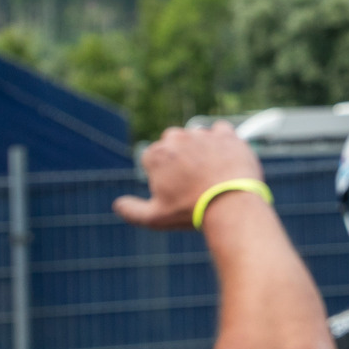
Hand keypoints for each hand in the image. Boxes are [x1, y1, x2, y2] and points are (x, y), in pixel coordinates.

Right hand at [114, 123, 263, 230]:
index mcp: (156, 154)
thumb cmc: (191, 211)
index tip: (174, 186)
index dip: (161, 172)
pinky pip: (221, 130)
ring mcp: (203, 134)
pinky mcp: (227, 135)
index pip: (152, 157)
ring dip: (200, 147)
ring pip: (196, 136)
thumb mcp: (155, 218)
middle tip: (191, 177)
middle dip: (178, 156)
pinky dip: (222, 139)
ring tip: (209, 171)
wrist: (231, 204)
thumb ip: (132, 211)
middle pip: (172, 142)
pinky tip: (224, 156)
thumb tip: (118, 205)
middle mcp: (177, 138)